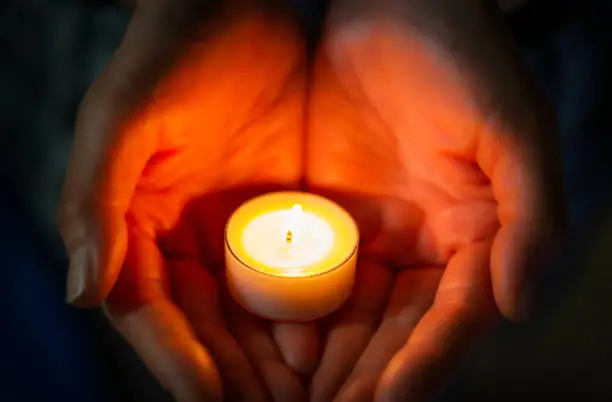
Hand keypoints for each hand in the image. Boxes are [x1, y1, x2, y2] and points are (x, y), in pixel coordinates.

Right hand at [58, 2, 308, 400]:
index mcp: (134, 223)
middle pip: (202, 323)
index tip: (208, 399)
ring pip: (247, 311)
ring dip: (270, 355)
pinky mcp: (276, 214)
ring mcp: (230, 230)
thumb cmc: (172, 53)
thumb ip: (95, 203)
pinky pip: (288, 275)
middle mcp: (180, 236)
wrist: (236, 10)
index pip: (149, 308)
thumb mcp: (124, 119)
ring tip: (306, 391)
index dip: (175, 357)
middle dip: (231, 372)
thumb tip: (80, 294)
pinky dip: (304, 312)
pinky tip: (328, 341)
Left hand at [304, 0, 564, 400]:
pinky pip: (313, 269)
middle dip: (367, 375)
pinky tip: (274, 338)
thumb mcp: (514, 130)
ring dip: (328, 355)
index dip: (425, 363)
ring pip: (353, 310)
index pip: (454, 318)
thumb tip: (521, 308)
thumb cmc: (467, 58)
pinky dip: (297, 307)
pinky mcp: (332, 211)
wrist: (398, 9)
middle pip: (399, 328)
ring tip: (294, 395)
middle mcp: (427, 244)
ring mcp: (376, 231)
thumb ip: (532, 219)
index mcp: (478, 236)